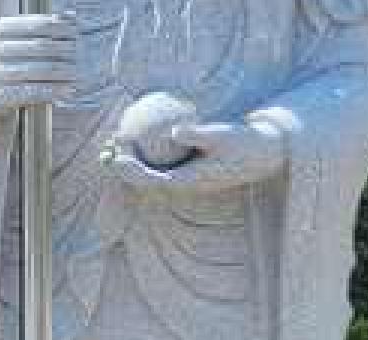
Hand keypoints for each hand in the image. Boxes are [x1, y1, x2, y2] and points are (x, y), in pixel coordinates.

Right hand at [0, 13, 79, 116]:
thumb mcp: (8, 35)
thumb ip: (35, 26)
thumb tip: (70, 17)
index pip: (36, 26)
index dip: (60, 29)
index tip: (76, 34)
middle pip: (38, 48)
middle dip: (63, 52)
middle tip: (80, 55)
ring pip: (35, 71)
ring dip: (60, 74)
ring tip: (76, 75)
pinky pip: (28, 93)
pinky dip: (49, 92)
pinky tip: (64, 92)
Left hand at [107, 120, 287, 194]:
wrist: (262, 151)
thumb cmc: (243, 142)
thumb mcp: (223, 135)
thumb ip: (198, 135)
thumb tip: (175, 132)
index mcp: (188, 180)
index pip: (151, 180)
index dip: (130, 171)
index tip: (116, 155)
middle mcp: (182, 181)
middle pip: (144, 178)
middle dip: (121, 166)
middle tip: (105, 146)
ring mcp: (184, 175)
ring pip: (150, 169)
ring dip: (130, 158)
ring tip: (112, 139)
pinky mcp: (187, 166)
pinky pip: (160, 160)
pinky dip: (146, 149)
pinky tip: (136, 130)